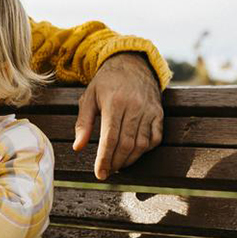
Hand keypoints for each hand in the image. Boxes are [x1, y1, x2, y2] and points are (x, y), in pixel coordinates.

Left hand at [73, 52, 163, 179]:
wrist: (132, 64)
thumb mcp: (88, 98)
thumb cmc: (106, 83)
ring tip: (118, 166)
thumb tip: (77, 148)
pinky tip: (133, 154)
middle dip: (116, 162)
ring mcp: (149, 110)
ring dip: (130, 159)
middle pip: (126, 144)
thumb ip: (83, 123)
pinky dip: (145, 150)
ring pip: (142, 144)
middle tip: (107, 172)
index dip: (105, 159)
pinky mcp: (159, 113)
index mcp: (113, 103)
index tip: (100, 173)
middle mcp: (134, 107)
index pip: (109, 138)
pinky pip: (155, 138)